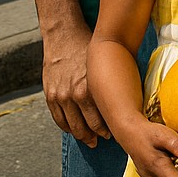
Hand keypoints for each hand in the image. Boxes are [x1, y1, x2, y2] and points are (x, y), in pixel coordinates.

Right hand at [41, 22, 112, 145]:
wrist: (65, 36)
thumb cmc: (91, 47)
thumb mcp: (107, 64)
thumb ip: (112, 84)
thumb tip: (128, 100)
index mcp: (91, 89)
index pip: (102, 119)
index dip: (110, 129)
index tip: (116, 133)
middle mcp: (73, 95)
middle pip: (86, 126)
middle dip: (96, 136)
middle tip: (104, 140)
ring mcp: (59, 97)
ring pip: (71, 126)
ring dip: (81, 135)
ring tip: (90, 139)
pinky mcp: (49, 95)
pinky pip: (58, 118)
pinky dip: (66, 127)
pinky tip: (74, 130)